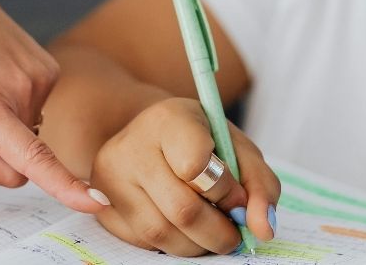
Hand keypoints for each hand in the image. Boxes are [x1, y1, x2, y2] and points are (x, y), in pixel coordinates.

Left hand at [0, 0, 104, 212]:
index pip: (31, 154)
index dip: (63, 184)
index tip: (94, 202)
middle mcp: (20, 88)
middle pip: (20, 162)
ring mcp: (39, 76)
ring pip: (28, 139)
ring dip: (0, 137)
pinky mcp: (48, 69)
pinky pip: (33, 114)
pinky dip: (12, 113)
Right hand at [90, 98, 279, 256]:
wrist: (153, 136)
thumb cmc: (203, 142)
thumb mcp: (238, 150)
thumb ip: (260, 186)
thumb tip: (264, 230)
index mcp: (169, 119)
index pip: (196, 166)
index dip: (225, 191)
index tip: (236, 197)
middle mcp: (132, 145)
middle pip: (182, 210)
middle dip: (219, 233)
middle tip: (233, 233)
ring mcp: (110, 175)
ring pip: (162, 234)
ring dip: (197, 245)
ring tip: (210, 232)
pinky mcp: (102, 203)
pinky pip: (143, 242)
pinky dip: (172, 244)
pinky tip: (182, 228)